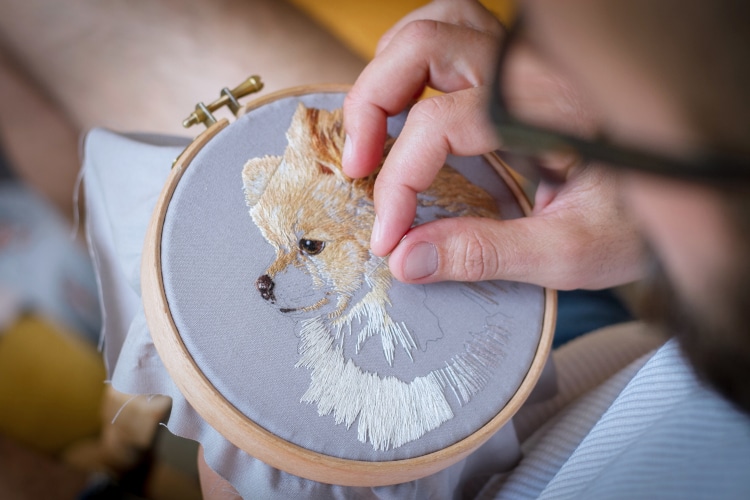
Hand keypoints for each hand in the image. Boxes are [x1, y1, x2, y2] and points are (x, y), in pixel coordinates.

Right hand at [344, 0, 644, 289]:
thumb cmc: (638, 218)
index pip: (440, 124)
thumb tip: (407, 260)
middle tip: (357, 167)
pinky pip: (453, 30)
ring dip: (388, 69)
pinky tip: (406, 103)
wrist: (682, 187)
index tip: (389, 238)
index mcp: (545, 110)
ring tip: (373, 129)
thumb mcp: (570, 251)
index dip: (398, 183)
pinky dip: (414, 59)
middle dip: (371, 103)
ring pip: (435, 22)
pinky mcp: (516, 66)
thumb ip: (488, 254)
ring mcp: (522, 59)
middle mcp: (529, 69)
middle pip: (424, 43)